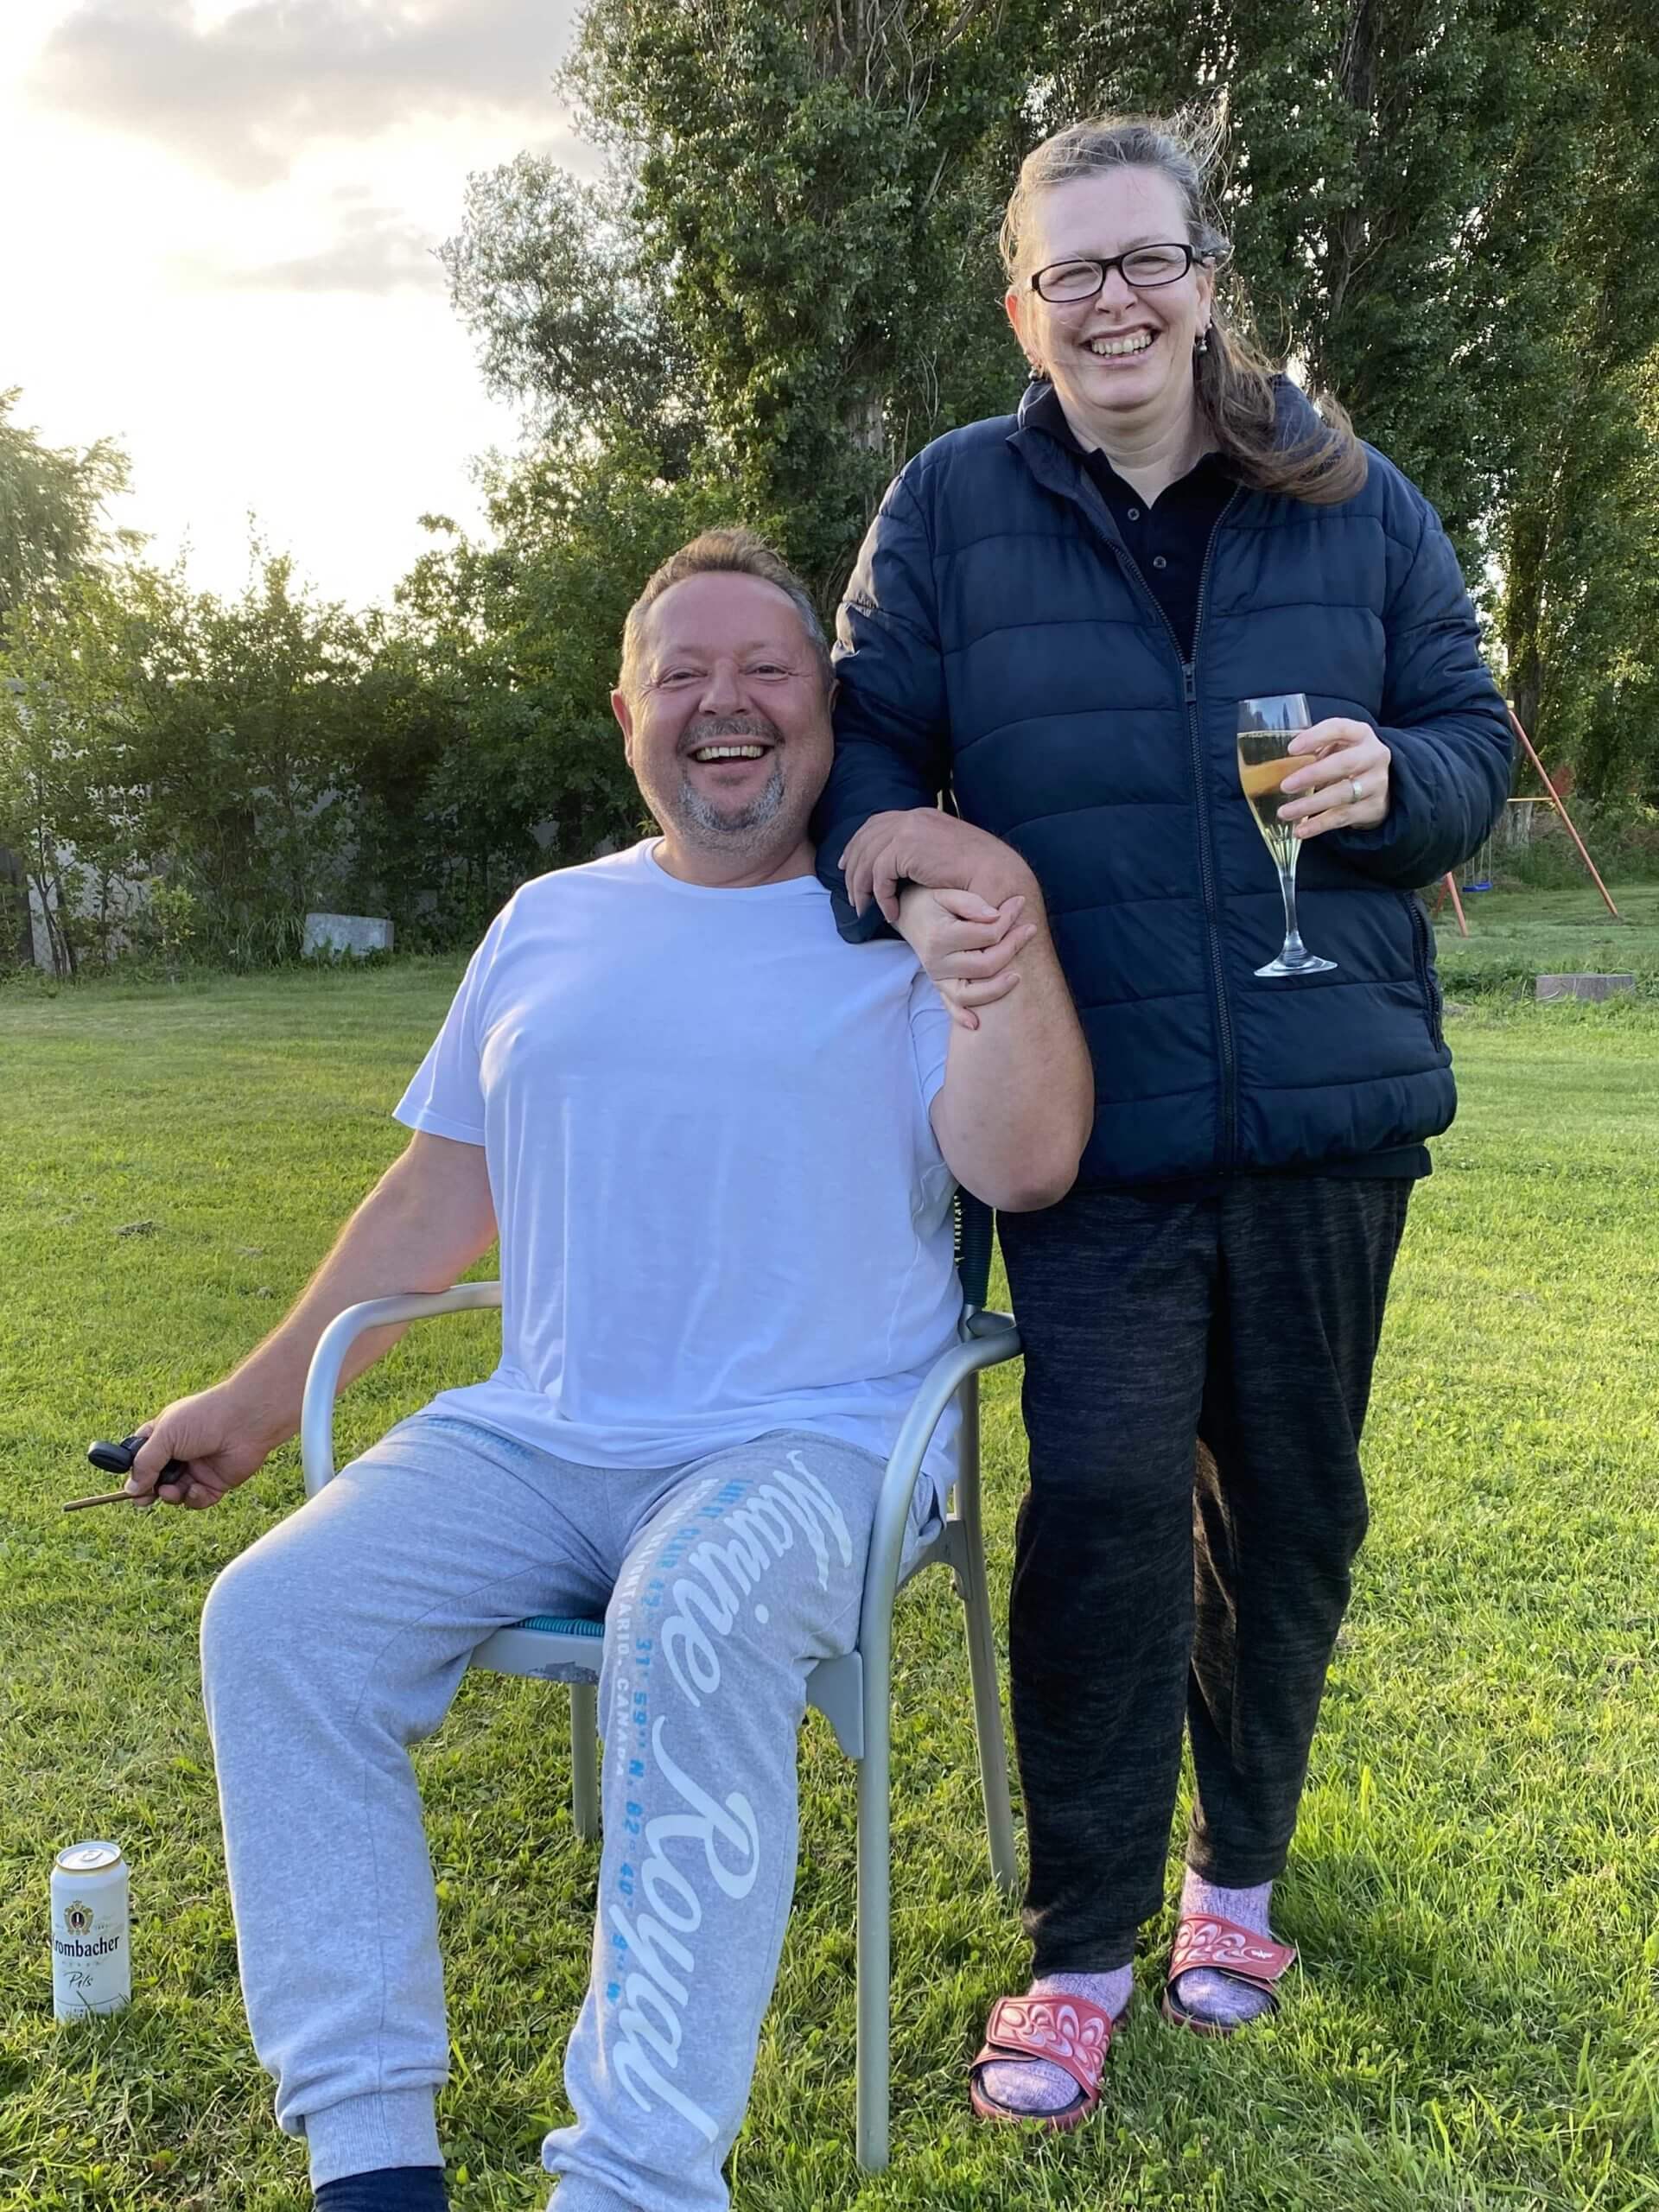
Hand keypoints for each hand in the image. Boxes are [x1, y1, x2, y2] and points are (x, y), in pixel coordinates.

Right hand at [126, 1383, 286, 1509]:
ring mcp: (198, 1468)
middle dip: (149, 1491)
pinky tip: (196, 1490)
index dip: (134, 1471)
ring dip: (170, 1496)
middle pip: (156, 1480)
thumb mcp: (165, 1436)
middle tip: (144, 1499)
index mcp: (165, 1435)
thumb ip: (145, 1463)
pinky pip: (198, 1500)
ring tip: (170, 1491)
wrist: (245, 1421)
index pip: (141, 1456)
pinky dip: (194, 1498)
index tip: (129, 1485)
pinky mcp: (216, 1482)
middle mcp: (180, 1453)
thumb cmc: (204, 1418)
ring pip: (175, 1493)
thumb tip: (130, 1489)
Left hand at [839, 809, 1035, 925]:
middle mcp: (912, 817)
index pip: (878, 824)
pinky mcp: (906, 849)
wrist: (999, 874)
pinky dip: (881, 897)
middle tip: (850, 893)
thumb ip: (924, 852)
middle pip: (865, 839)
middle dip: (852, 866)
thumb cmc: (980, 872)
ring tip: (865, 910)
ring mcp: (908, 830)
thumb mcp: (946, 854)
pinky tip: (890, 913)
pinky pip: (879, 876)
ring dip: (862, 888)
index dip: (858, 844)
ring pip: (867, 859)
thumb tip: (904, 865)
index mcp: (921, 816)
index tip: (847, 864)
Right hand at [897, 885, 1035, 1028]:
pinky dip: (962, 1017)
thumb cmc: (931, 900)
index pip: (986, 934)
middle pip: (985, 965)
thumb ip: (971, 903)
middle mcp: (937, 962)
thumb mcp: (948, 893)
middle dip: (1012, 947)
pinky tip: (976, 1025)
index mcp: (940, 937)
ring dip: (997, 988)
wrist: (908, 912)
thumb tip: (996, 916)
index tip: (1020, 903)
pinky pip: (952, 1006)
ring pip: (972, 994)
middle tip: (1031, 928)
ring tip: (1018, 976)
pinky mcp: (939, 985)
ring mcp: (938, 977)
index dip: (1008, 918)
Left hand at [1277, 719, 1391, 837]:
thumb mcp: (1337, 747)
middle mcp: (1373, 756)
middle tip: (1285, 786)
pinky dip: (1319, 824)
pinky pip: (1342, 817)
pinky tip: (1300, 830)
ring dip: (1310, 805)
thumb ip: (1314, 748)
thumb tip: (1274, 765)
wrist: (1381, 786)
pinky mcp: (1372, 808)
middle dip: (1312, 775)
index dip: (1315, 736)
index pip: (1340, 728)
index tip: (1290, 749)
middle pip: (1344, 764)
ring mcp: (1376, 783)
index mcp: (1361, 734)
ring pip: (1342, 794)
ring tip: (1284, 812)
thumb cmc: (1347, 760)